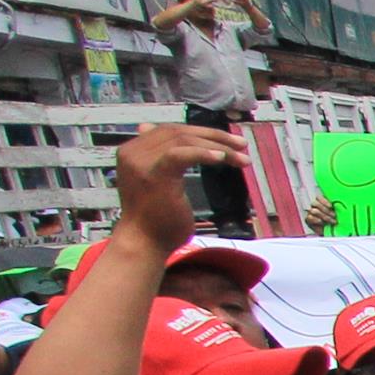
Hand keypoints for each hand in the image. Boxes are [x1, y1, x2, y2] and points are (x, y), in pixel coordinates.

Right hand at [111, 122, 235, 257]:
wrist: (144, 244)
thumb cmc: (156, 219)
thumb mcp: (160, 183)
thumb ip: (166, 162)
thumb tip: (176, 147)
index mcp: (133, 151)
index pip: (169, 130)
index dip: (201, 132)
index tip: (227, 141)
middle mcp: (133, 152)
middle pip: (178, 131)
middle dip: (214, 136)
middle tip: (241, 144)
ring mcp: (141, 162)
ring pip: (184, 140)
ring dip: (217, 146)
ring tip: (241, 158)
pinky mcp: (154, 174)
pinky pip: (181, 153)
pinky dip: (204, 153)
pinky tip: (222, 159)